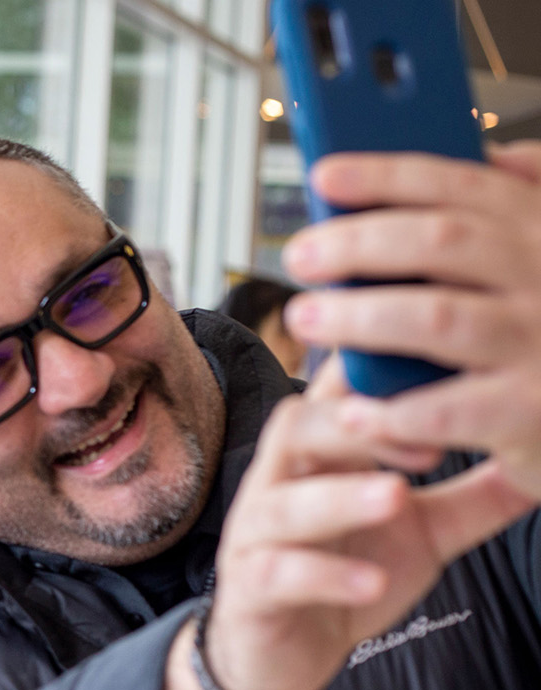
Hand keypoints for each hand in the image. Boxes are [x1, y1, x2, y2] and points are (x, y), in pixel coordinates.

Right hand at [202, 360, 534, 689]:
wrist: (288, 651)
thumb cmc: (351, 571)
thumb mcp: (426, 531)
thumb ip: (475, 494)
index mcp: (322, 455)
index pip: (338, 391)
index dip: (375, 367)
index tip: (438, 364)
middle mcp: (280, 482)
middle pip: (297, 427)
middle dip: (351, 423)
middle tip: (417, 433)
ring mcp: (257, 534)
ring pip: (284, 503)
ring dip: (340, 497)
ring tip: (396, 496)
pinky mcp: (250, 588)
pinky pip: (279, 573)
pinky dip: (325, 576)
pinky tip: (371, 582)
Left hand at [281, 142, 540, 499]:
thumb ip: (523, 202)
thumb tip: (487, 153)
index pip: (460, 185)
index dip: (385, 176)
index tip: (323, 176)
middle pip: (439, 242)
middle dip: (355, 244)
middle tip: (299, 256)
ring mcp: (537, 344)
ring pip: (434, 317)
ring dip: (357, 317)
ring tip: (304, 317)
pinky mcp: (527, 410)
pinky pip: (445, 410)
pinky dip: (389, 410)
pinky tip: (352, 409)